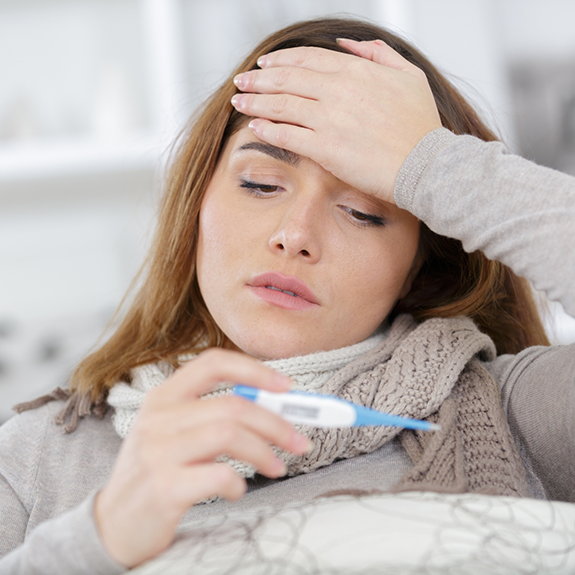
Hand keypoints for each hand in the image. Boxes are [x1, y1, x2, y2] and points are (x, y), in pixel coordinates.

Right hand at [94, 349, 309, 567]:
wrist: (113, 524)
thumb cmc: (157, 472)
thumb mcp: (175, 432)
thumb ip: (215, 415)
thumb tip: (276, 407)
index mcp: (163, 396)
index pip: (214, 363)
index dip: (256, 370)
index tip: (288, 387)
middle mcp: (158, 418)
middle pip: (233, 405)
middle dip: (277, 423)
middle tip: (299, 441)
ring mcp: (158, 452)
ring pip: (229, 434)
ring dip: (265, 451)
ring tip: (277, 467)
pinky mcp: (163, 488)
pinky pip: (219, 475)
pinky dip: (240, 483)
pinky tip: (238, 490)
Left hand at [231, 39, 441, 203]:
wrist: (426, 164)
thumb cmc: (421, 125)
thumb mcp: (408, 75)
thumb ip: (378, 53)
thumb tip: (348, 43)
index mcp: (356, 70)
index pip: (307, 59)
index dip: (281, 60)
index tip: (265, 64)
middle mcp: (338, 91)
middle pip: (287, 78)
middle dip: (259, 79)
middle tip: (242, 82)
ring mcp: (329, 120)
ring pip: (282, 104)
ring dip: (255, 102)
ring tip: (239, 102)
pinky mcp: (324, 149)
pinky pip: (287, 135)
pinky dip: (267, 129)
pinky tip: (254, 127)